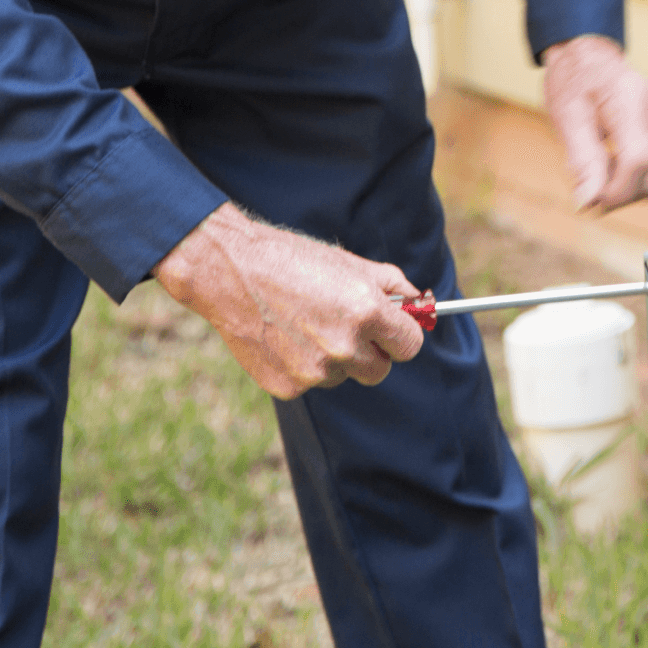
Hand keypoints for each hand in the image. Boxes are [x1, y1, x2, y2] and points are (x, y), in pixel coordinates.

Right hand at [153, 202, 424, 398]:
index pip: (410, 346)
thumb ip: (392, 286)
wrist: (229, 272)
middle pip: (380, 370)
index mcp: (367, 312)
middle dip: (372, 353)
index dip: (402, 337)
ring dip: (334, 359)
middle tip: (349, 329)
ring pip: (343, 376)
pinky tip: (284, 338)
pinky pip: (311, 383)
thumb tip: (418, 302)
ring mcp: (314, 371)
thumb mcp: (351, 263)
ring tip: (305, 325)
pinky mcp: (287, 387)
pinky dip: (303, 367)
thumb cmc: (293, 261)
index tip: (394, 332)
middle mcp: (344, 346)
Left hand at [542, 35, 647, 210]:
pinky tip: (614, 158)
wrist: (590, 58)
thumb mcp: (567, 118)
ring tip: (599, 166)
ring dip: (627, 187)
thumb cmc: (574, 83)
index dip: (616, 190)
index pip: (638, 159)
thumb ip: (581, 160)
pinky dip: (635, 175)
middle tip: (587, 185)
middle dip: (619, 195)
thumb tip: (587, 203)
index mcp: (631, 99)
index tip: (590, 200)